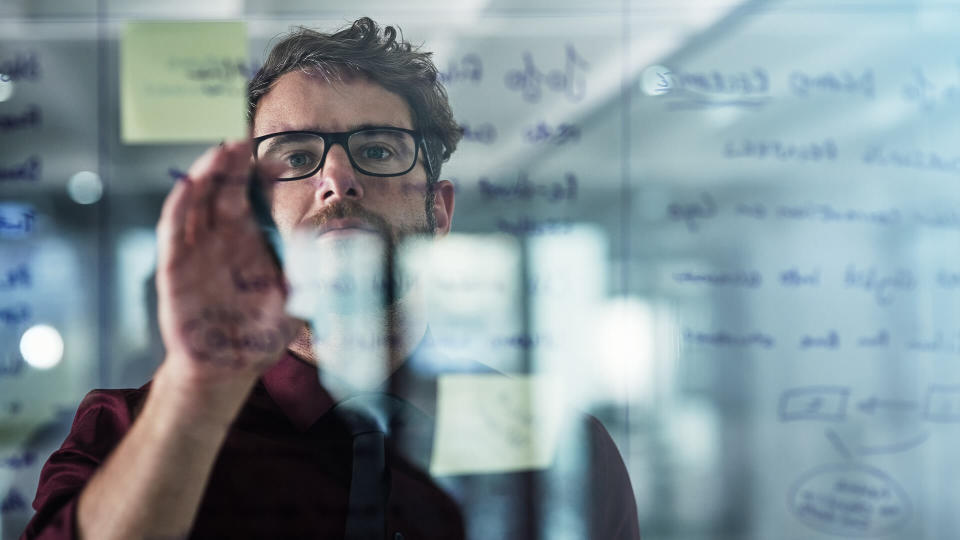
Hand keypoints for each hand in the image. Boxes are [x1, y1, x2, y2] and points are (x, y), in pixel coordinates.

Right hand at [155, 141, 299, 386]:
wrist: (230, 368)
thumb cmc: (261, 332)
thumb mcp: (295, 298)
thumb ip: (311, 271)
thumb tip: (335, 244)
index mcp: (250, 239)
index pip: (254, 196)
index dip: (261, 176)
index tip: (279, 160)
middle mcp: (221, 238)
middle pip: (223, 190)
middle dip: (232, 164)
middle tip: (242, 141)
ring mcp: (196, 251)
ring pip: (197, 202)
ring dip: (206, 176)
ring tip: (220, 152)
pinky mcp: (175, 268)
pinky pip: (173, 232)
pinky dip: (178, 207)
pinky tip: (188, 186)